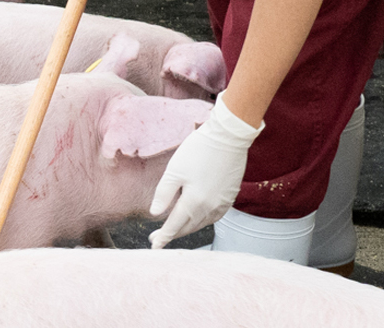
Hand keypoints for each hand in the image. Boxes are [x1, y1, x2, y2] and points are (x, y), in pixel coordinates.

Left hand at [146, 102, 261, 247]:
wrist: (228, 137)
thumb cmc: (199, 150)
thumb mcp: (174, 170)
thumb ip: (163, 194)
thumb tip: (155, 213)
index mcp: (193, 202)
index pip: (174, 226)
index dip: (163, 237)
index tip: (154, 245)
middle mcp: (209, 207)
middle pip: (188, 227)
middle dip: (172, 233)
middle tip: (159, 237)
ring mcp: (222, 203)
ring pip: (201, 223)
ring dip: (188, 228)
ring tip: (175, 228)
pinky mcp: (230, 197)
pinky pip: (214, 216)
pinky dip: (203, 221)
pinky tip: (197, 217)